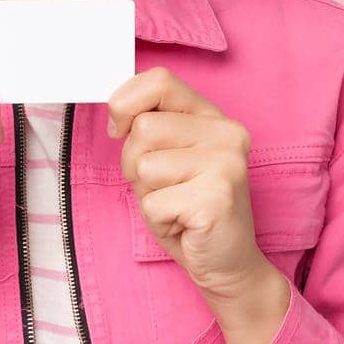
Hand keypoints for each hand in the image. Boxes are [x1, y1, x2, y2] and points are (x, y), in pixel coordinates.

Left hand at [106, 66, 274, 304]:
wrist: (227, 263)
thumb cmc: (188, 209)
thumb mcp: (166, 157)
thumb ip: (150, 127)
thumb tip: (115, 110)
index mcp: (213, 117)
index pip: (158, 80)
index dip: (125, 103)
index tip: (118, 129)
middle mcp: (226, 134)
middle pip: (143, 128)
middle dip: (134, 163)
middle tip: (161, 187)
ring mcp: (225, 165)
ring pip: (144, 166)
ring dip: (147, 194)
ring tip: (174, 205)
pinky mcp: (216, 199)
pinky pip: (152, 203)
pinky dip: (157, 219)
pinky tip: (183, 223)